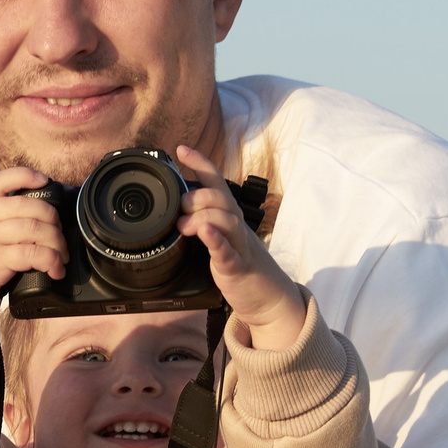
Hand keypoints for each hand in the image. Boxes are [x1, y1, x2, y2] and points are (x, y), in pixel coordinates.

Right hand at [0, 165, 65, 339]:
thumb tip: (36, 218)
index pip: (2, 180)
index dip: (27, 175)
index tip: (46, 180)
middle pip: (29, 204)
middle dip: (54, 219)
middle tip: (60, 235)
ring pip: (34, 228)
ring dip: (57, 243)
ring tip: (61, 256)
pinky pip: (32, 254)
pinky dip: (50, 261)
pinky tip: (55, 270)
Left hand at [174, 144, 305, 349]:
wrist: (269, 298)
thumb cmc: (241, 265)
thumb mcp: (222, 237)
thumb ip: (205, 221)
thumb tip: (178, 209)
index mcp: (230, 216)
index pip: (216, 182)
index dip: (200, 163)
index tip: (181, 149)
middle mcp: (236, 226)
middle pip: (220, 198)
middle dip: (197, 196)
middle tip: (178, 208)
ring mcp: (239, 246)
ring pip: (226, 219)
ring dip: (202, 217)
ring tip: (184, 225)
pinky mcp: (238, 267)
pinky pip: (228, 251)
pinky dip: (216, 241)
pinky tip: (205, 234)